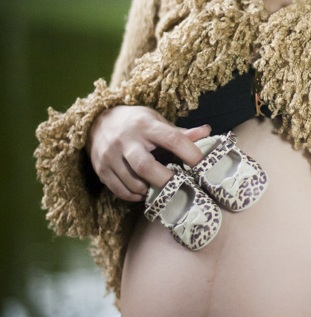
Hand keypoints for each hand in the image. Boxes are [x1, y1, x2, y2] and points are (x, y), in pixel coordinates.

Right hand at [87, 106, 211, 201]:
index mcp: (145, 125)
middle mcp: (125, 140)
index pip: (171, 139)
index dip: (189, 152)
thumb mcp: (156, 120)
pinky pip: (119, 190)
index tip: (201, 164)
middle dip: (165, 179)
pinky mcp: (101, 169)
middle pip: (145, 166)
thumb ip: (179, 131)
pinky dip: (134, 195)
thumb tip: (206, 132)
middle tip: (178, 185)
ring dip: (149, 190)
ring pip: (131, 181)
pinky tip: (144, 192)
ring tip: (161, 188)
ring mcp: (110, 156)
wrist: (98, 122)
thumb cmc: (136, 122)